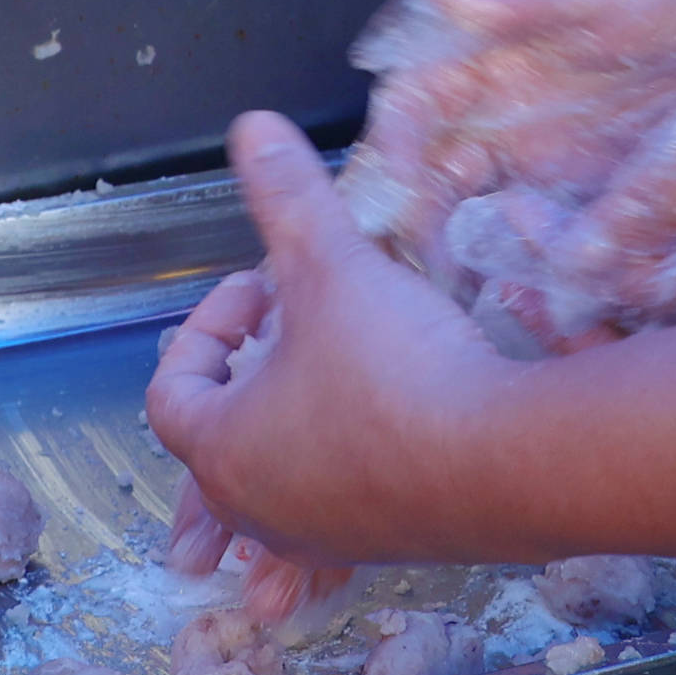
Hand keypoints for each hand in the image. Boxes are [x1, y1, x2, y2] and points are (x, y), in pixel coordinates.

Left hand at [147, 116, 547, 566]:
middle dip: (249, 378)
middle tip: (294, 331)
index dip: (206, 327)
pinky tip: (392, 431)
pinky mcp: (384, 547)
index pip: (173, 390)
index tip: (259, 290)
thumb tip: (252, 128)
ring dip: (297, 428)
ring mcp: (323, 538)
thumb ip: (289, 198)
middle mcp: (260, 509)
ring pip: (282, 483)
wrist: (503, 465)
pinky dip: (350, 472)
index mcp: (221, 451)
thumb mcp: (333, 266)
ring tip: (339, 374)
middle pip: (222, 439)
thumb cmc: (396, 373)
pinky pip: (343, 511)